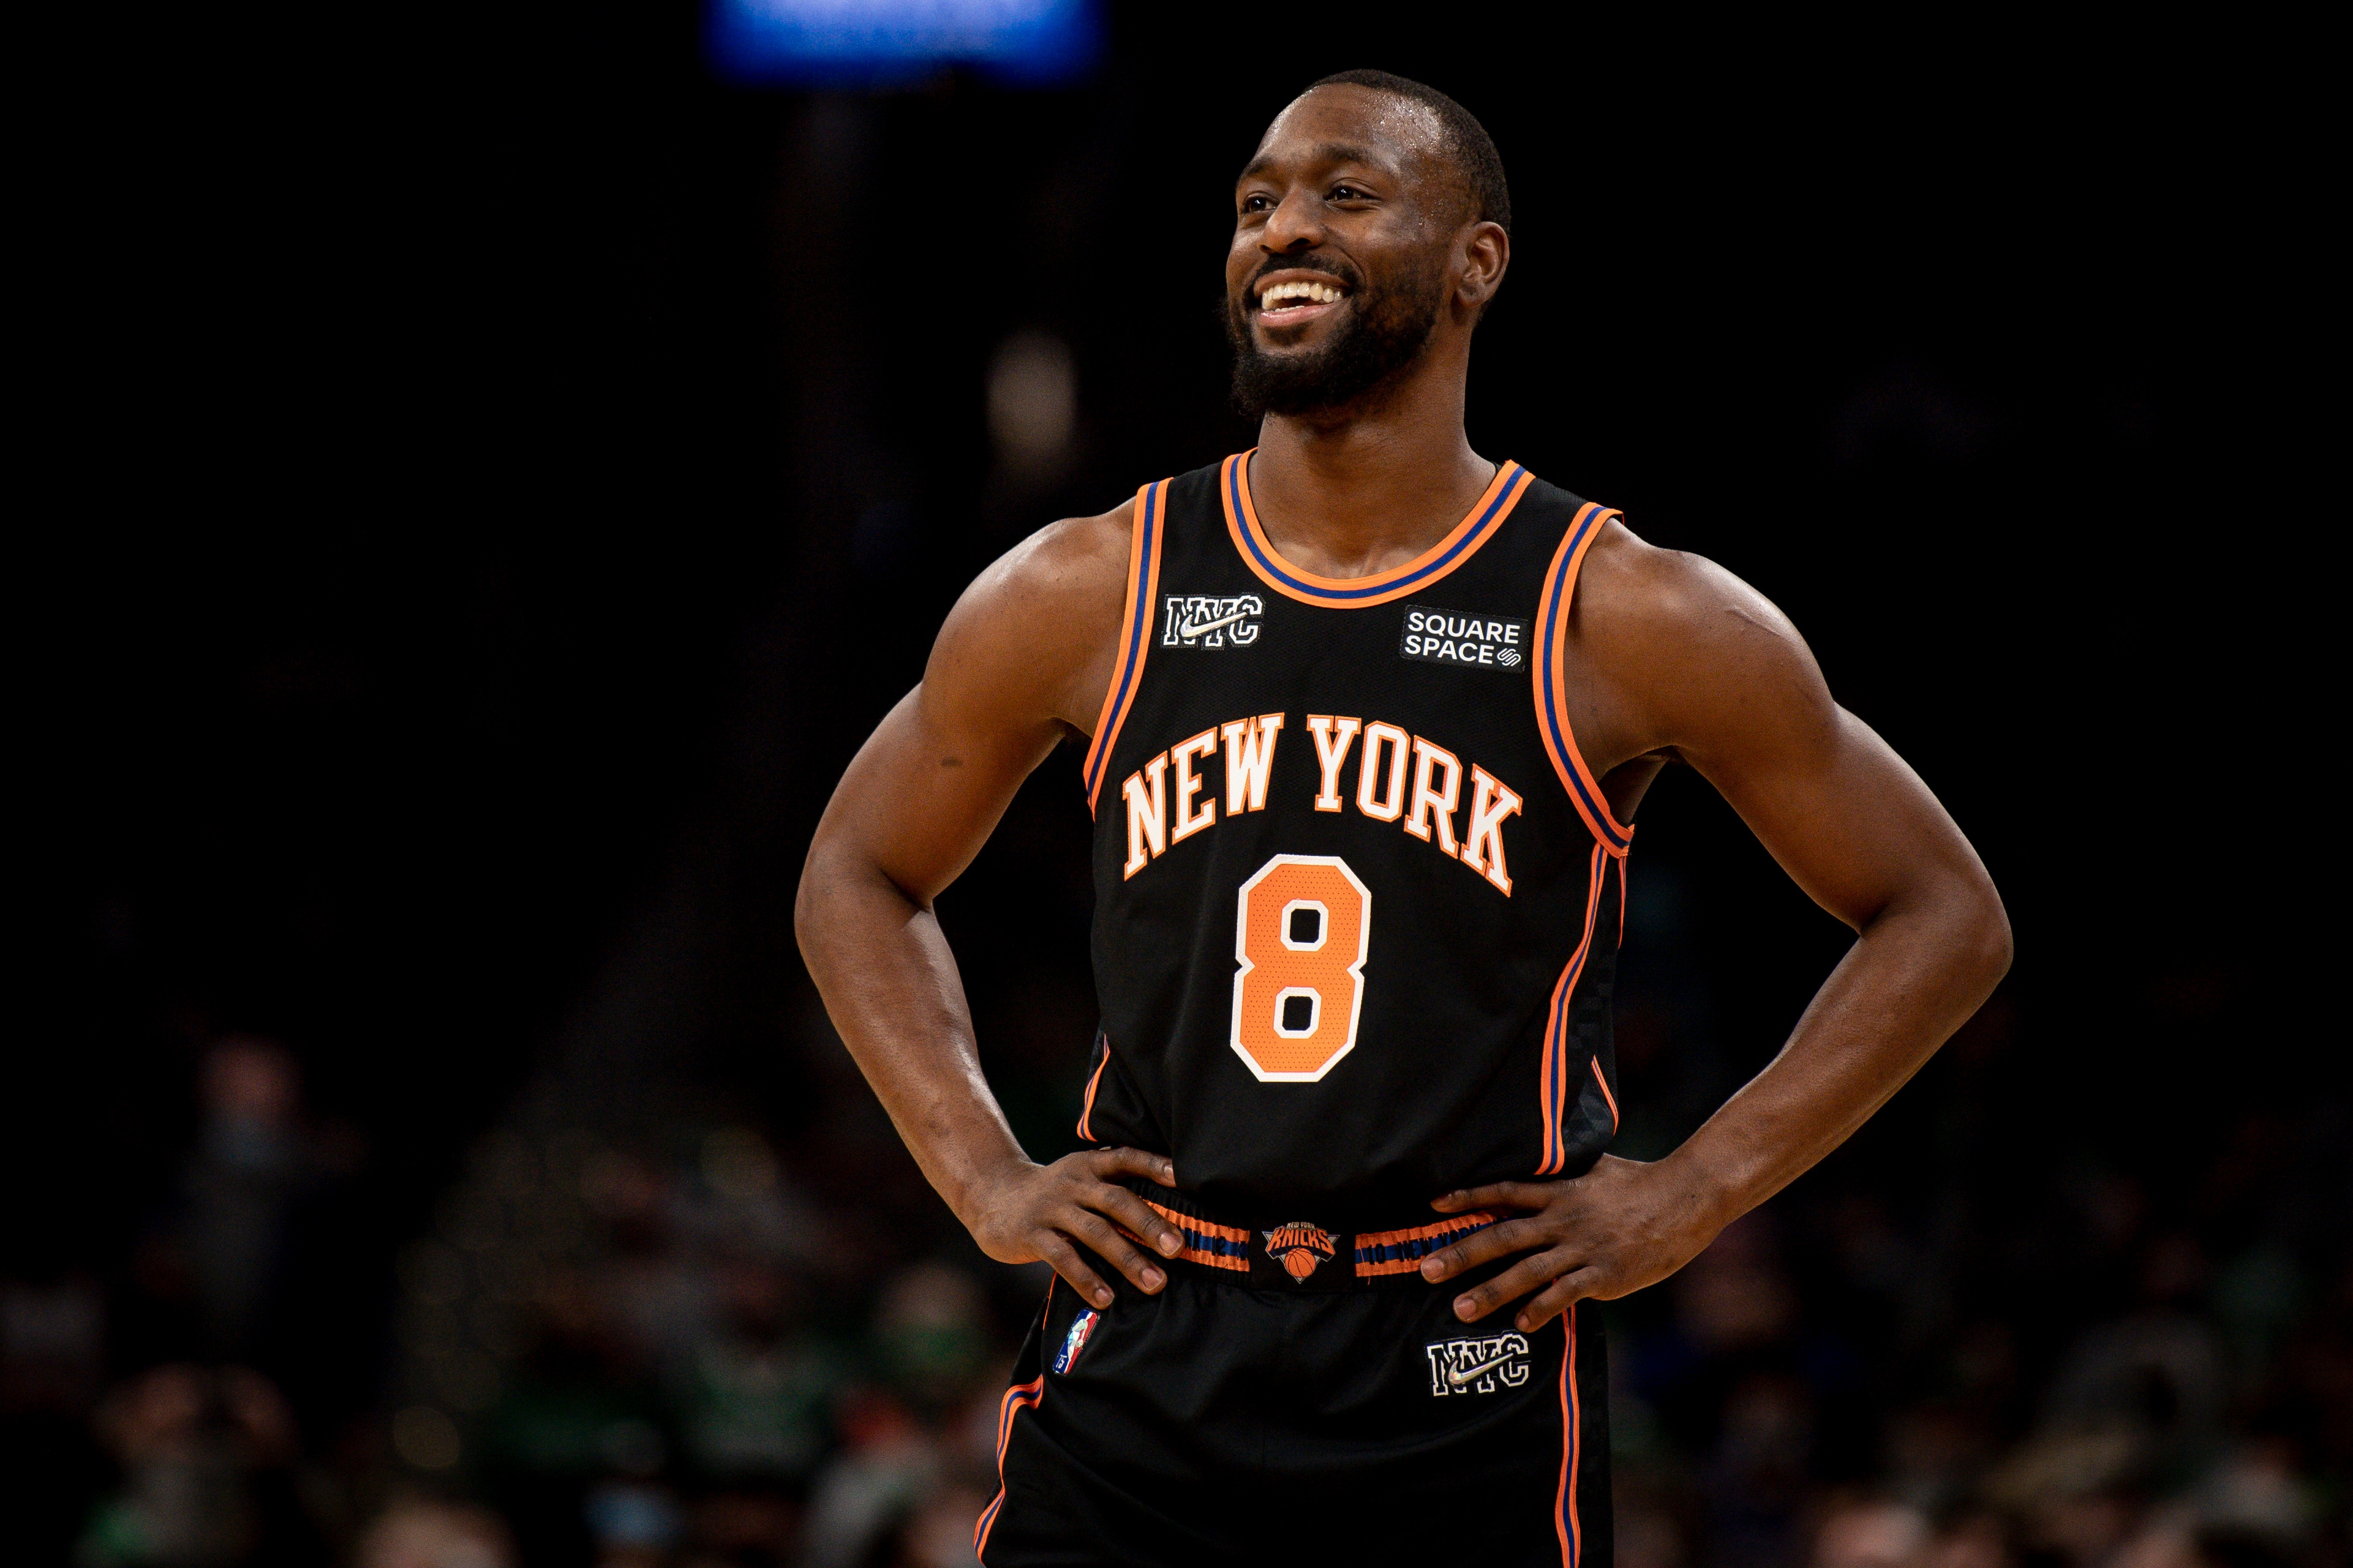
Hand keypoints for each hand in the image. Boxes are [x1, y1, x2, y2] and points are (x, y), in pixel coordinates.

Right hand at [965, 1147, 1184, 1309]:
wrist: (992, 1195)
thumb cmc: (1053, 1194)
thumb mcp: (1079, 1179)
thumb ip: (1112, 1190)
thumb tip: (1167, 1221)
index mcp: (1089, 1166)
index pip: (1125, 1158)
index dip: (1153, 1165)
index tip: (1181, 1177)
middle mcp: (1073, 1183)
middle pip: (1117, 1201)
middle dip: (1150, 1225)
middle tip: (1178, 1248)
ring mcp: (1051, 1208)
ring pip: (1095, 1232)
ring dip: (1127, 1259)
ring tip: (1155, 1283)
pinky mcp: (1032, 1234)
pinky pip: (1063, 1258)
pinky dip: (1087, 1279)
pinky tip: (1106, 1299)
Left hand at [1418, 1155, 1723, 1330]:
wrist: (1686, 1197)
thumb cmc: (1641, 1182)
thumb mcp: (1596, 1167)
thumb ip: (1565, 1173)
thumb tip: (1541, 1164)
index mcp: (1560, 1191)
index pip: (1504, 1192)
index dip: (1468, 1198)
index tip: (1433, 1205)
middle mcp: (1564, 1219)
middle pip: (1504, 1236)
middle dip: (1463, 1253)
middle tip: (1426, 1269)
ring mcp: (1583, 1248)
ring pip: (1527, 1272)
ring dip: (1491, 1291)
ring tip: (1460, 1309)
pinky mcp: (1605, 1275)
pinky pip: (1565, 1295)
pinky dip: (1541, 1309)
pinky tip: (1521, 1325)